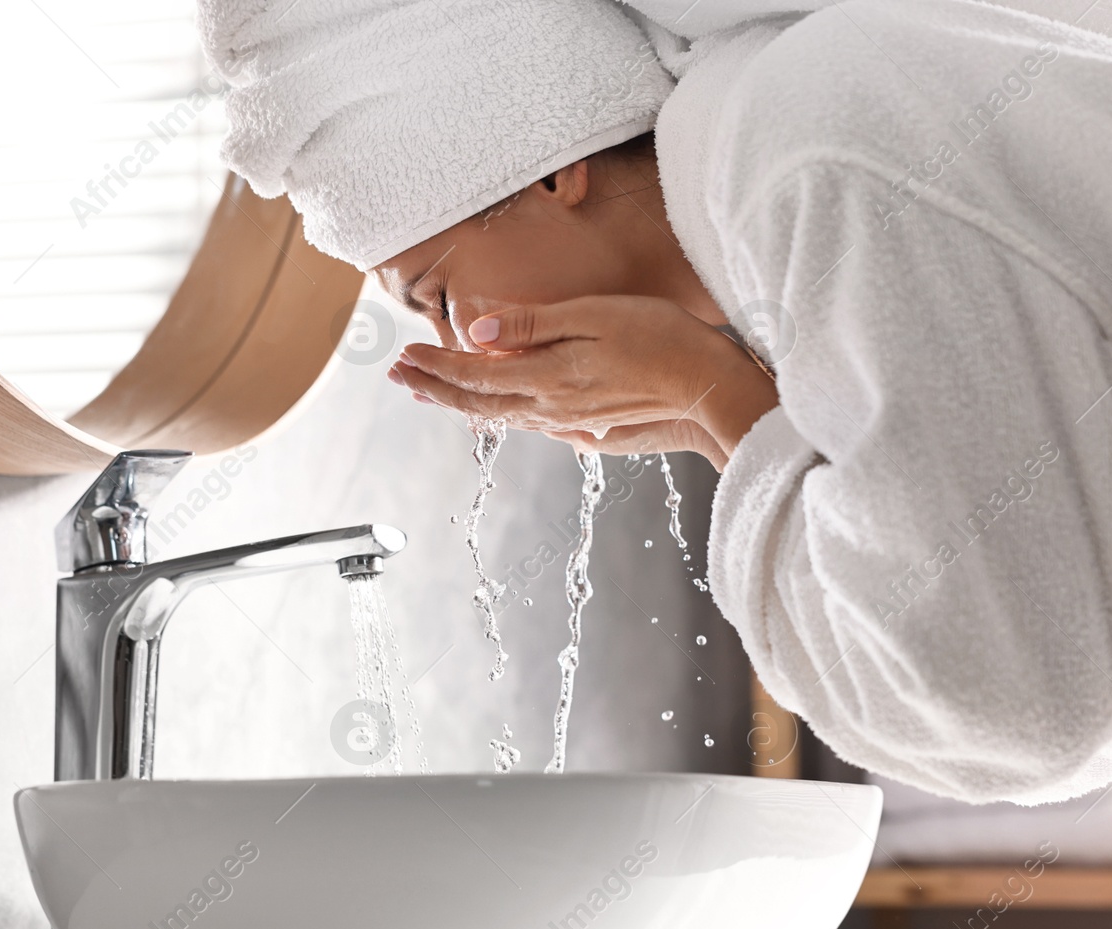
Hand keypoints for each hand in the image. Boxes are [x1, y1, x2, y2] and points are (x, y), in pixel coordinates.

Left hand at [386, 295, 778, 469]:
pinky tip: (499, 409)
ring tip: (434, 393)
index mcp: (545, 378)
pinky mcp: (592, 426)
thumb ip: (533, 326)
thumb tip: (476, 332)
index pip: (474, 373)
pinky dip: (501, 413)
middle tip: (399, 378)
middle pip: (479, 401)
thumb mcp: (593, 317)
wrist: (712, 389)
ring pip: (502, 415)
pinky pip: (531, 422)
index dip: (435, 365)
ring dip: (463, 402)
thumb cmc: (661, 340)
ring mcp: (571, 421)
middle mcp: (550, 407)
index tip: (402, 357)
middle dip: (435, 387)